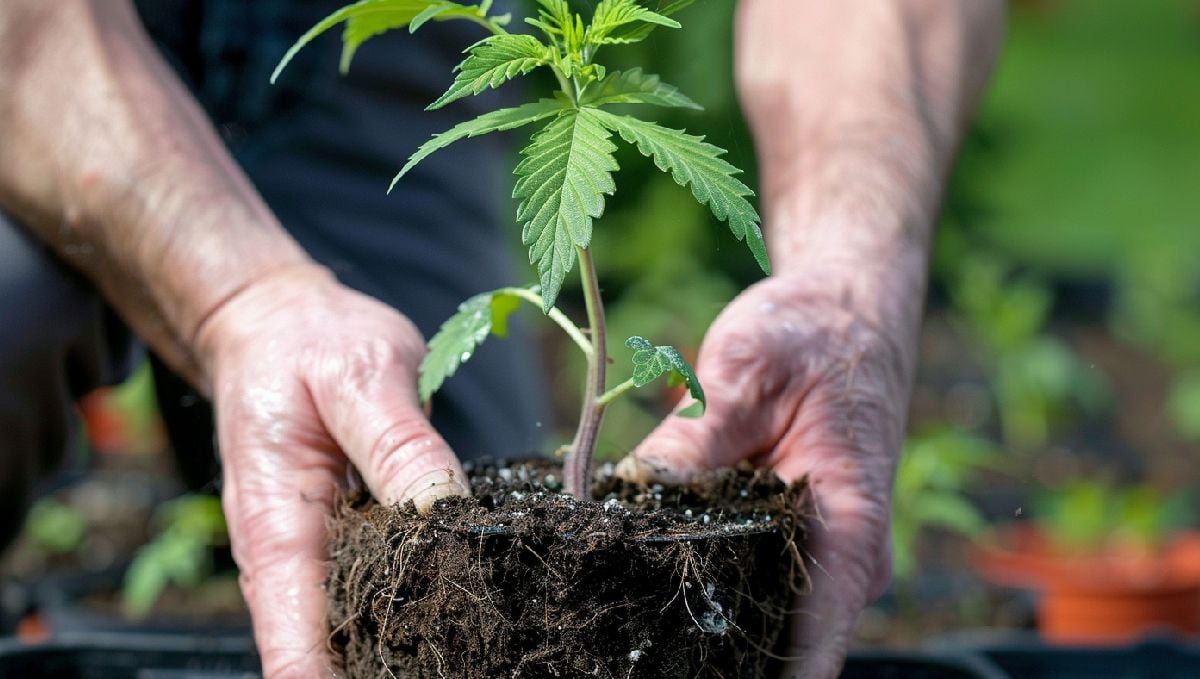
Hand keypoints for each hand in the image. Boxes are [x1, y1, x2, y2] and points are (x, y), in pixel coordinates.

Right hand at [196, 265, 468, 676]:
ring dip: (412, 642)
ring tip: (477, 643)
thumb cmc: (310, 343)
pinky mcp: (350, 539)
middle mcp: (289, 560)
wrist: (280, 324)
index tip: (416, 673)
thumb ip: (401, 448)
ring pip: (362, 629)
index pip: (294, 651)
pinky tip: (469, 603)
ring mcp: (320, 554)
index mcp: (275, 531)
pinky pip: (383, 587)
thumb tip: (448, 514)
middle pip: (333, 655)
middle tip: (473, 655)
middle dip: (393, 665)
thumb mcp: (362, 377)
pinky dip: (420, 600)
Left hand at [617, 274, 910, 678]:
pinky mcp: (782, 539)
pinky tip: (635, 570)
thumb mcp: (745, 372)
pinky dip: (691, 575)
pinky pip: (738, 575)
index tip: (672, 669)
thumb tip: (626, 495)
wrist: (844, 312)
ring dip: (690, 613)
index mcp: (849, 535)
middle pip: (770, 642)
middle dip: (699, 647)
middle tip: (614, 631)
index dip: (749, 674)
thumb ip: (691, 439)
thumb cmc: (811, 335)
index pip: (810, 650)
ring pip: (748, 612)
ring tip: (613, 608)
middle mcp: (839, 565)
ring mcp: (811, 556)